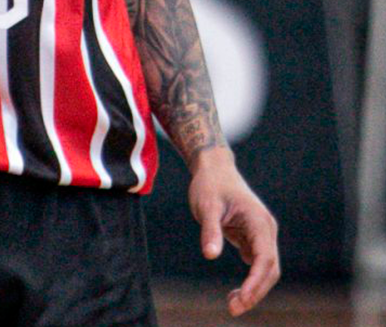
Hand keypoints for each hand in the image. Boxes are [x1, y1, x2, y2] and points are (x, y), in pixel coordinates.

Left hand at [188, 149, 280, 316]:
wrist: (212, 168)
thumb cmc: (209, 185)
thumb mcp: (206, 206)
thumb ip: (210, 230)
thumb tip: (209, 255)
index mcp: (259, 222)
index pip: (265, 259)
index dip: (256, 282)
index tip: (242, 299)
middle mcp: (266, 230)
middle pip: (269, 269)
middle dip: (255, 291)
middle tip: (233, 309)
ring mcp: (261, 234)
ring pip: (265, 269)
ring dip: (253, 288)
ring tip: (232, 304)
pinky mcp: (252, 237)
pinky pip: (257, 264)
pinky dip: (250, 280)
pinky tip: (236, 292)